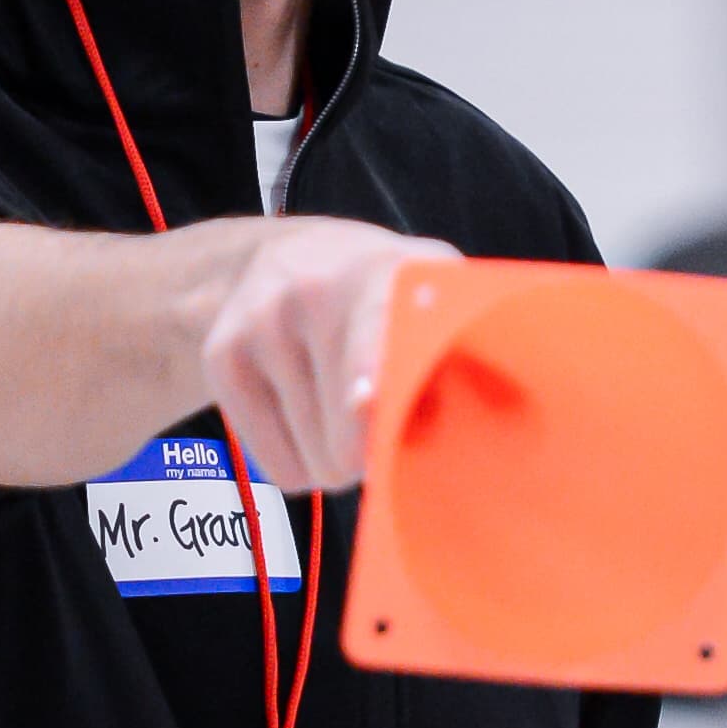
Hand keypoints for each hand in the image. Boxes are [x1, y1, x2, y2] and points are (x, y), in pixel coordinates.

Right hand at [200, 218, 450, 496]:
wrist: (274, 259)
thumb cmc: (381, 300)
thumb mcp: (433, 302)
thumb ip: (468, 355)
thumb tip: (504, 413)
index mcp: (383, 270)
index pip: (375, 324)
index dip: (371, 368)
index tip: (367, 402)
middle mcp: (313, 288)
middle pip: (349, 434)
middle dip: (377, 449)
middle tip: (385, 414)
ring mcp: (261, 324)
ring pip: (318, 461)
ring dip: (341, 458)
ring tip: (343, 408)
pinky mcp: (222, 359)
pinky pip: (280, 467)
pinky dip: (300, 460)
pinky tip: (305, 414)